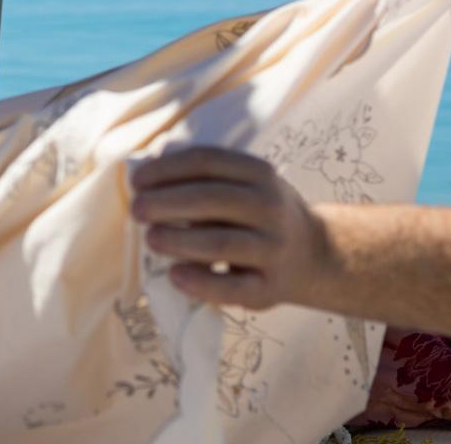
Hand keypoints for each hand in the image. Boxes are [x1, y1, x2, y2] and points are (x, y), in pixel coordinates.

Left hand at [129, 147, 325, 310]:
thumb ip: (203, 177)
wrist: (314, 254)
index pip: (207, 162)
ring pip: (221, 243)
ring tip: (150, 238)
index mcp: (259, 173)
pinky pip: (233, 288)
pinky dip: (201, 282)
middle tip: (136, 210)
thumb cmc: (259, 214)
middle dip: (167, 203)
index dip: (167, 169)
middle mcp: (271, 208)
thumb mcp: (244, 183)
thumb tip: (146, 173)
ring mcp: (274, 249)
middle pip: (211, 200)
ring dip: (179, 240)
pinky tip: (174, 275)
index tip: (137, 180)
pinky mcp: (270, 288)